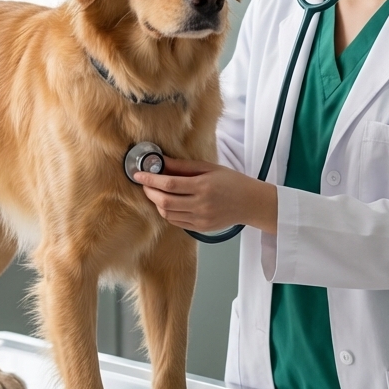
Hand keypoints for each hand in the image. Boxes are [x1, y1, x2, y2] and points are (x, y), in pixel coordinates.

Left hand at [135, 157, 276, 234]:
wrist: (250, 203)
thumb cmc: (231, 182)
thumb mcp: (209, 168)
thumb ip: (183, 166)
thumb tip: (161, 161)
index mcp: (203, 186)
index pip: (169, 184)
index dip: (150, 180)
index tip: (139, 175)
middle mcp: (201, 204)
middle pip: (165, 201)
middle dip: (150, 192)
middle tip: (145, 184)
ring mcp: (200, 219)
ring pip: (168, 214)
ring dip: (157, 203)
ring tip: (155, 193)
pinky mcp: (200, 228)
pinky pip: (176, 222)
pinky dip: (167, 212)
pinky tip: (167, 203)